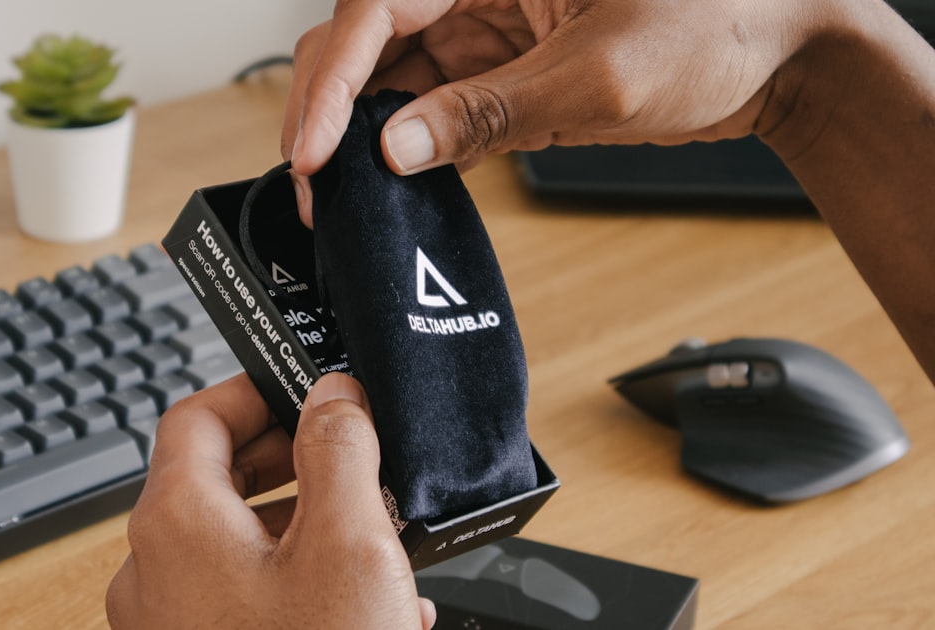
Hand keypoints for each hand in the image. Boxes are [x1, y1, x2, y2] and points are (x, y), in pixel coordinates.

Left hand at [106, 373, 436, 628]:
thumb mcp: (347, 545)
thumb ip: (338, 451)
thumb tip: (332, 396)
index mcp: (175, 524)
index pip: (196, 417)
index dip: (255, 391)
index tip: (306, 389)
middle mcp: (153, 573)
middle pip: (213, 480)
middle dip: (293, 463)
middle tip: (351, 460)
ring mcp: (167, 625)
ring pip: (234, 544)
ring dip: (304, 526)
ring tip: (374, 539)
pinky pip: (240, 599)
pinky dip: (296, 581)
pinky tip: (364, 606)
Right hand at [283, 0, 832, 223]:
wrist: (787, 54)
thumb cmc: (724, 24)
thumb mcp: (598, 77)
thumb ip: (489, 114)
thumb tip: (395, 147)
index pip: (378, 4)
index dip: (332, 80)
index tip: (314, 149)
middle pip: (367, 34)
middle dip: (328, 103)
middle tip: (313, 179)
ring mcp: (492, 22)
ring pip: (392, 70)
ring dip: (361, 130)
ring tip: (342, 191)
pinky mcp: (507, 64)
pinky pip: (436, 99)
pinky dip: (411, 141)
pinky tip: (397, 180)